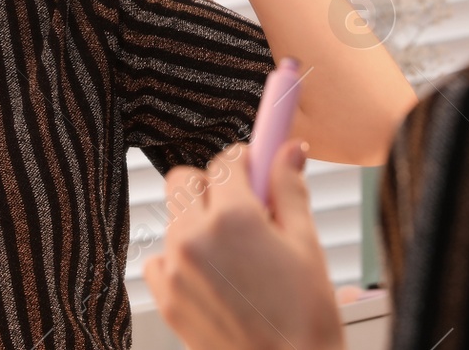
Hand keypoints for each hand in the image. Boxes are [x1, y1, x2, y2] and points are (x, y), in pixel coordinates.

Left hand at [144, 140, 344, 349]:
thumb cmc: (306, 318)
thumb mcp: (308, 244)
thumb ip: (289, 189)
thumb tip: (288, 150)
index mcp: (233, 217)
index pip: (226, 161)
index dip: (246, 164)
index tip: (258, 172)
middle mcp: (194, 238)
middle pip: (185, 180)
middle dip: (212, 186)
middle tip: (244, 209)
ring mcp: (175, 271)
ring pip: (174, 219)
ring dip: (198, 223)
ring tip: (236, 254)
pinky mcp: (166, 300)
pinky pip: (160, 259)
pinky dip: (181, 261)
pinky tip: (215, 278)